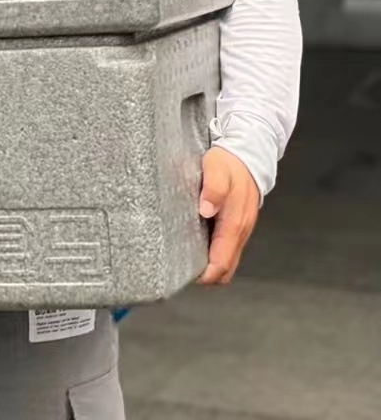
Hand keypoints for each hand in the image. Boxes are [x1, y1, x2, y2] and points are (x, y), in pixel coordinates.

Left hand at [196, 147, 260, 285]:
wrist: (248, 154)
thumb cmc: (230, 163)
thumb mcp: (217, 169)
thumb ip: (213, 189)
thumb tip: (206, 209)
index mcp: (235, 224)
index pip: (222, 264)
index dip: (205, 275)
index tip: (185, 274)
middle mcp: (240, 232)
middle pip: (225, 269)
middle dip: (206, 275)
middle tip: (182, 267)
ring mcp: (240, 230)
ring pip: (227, 260)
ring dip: (210, 264)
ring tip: (186, 256)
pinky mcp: (237, 225)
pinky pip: (226, 247)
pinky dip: (214, 252)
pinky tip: (196, 242)